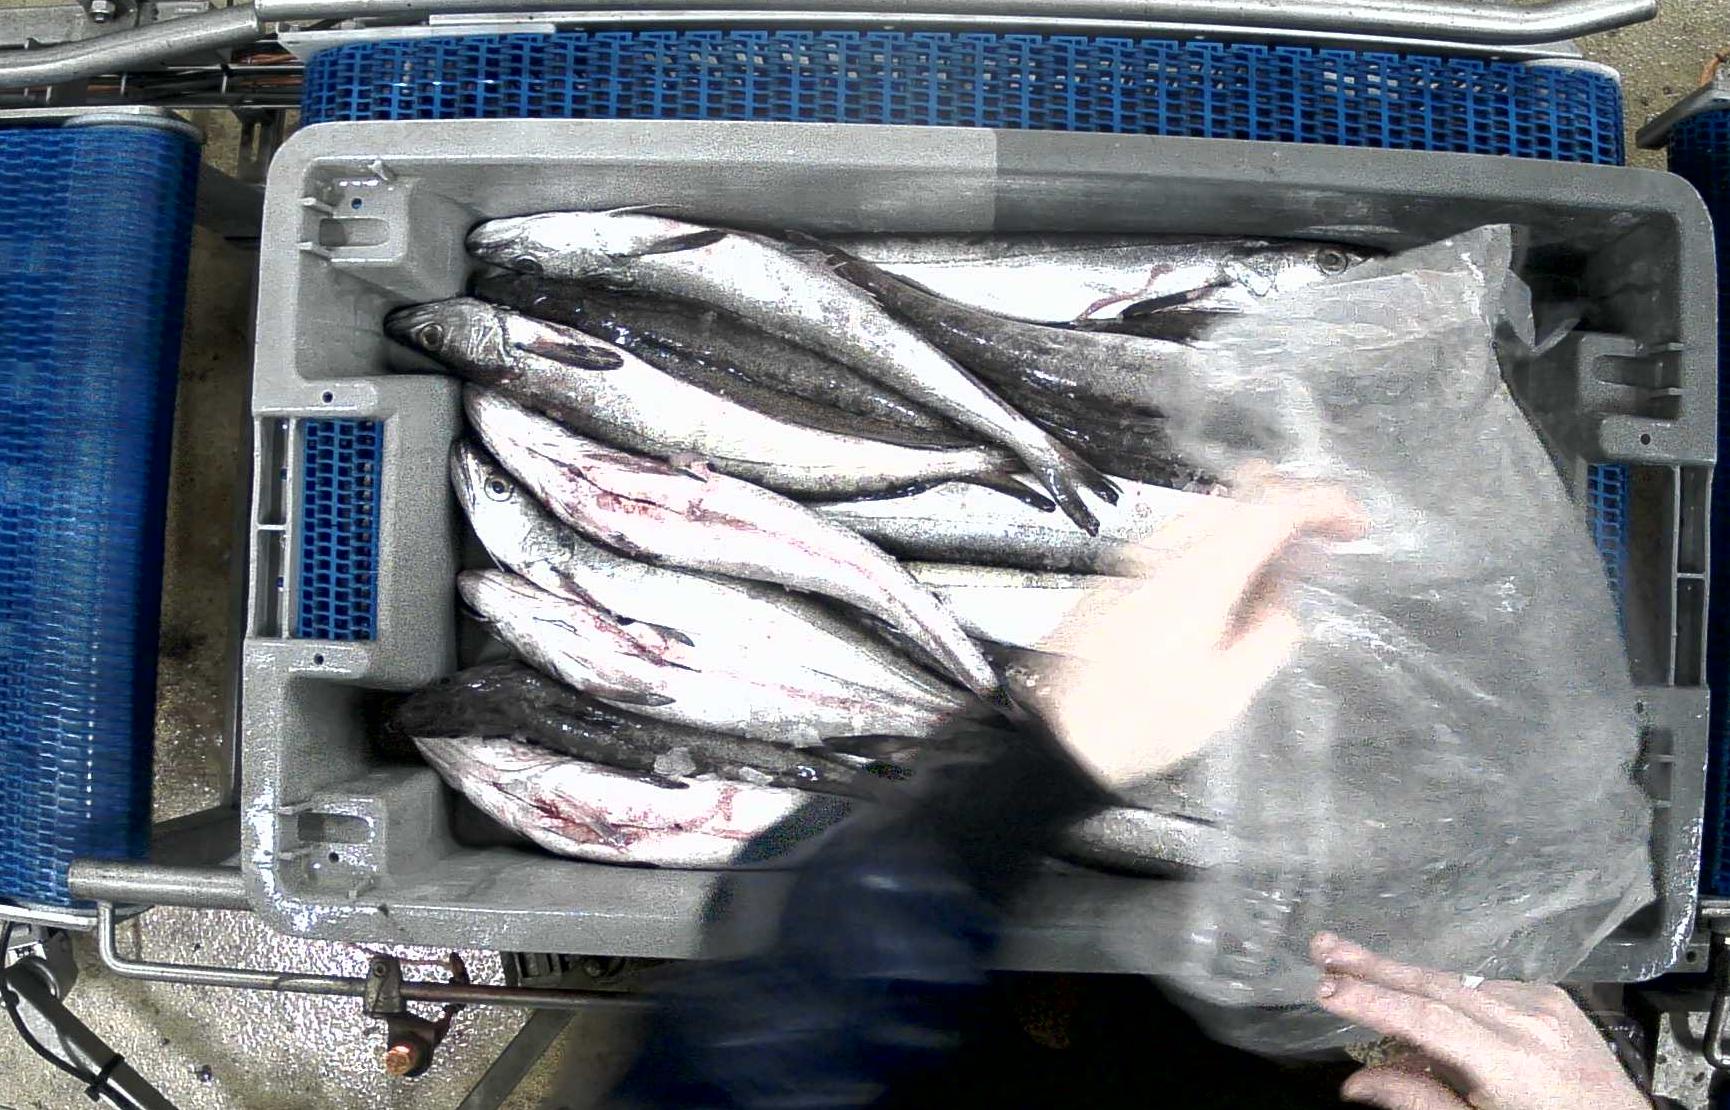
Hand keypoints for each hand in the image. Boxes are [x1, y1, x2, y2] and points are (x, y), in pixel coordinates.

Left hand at [1038, 476, 1364, 788]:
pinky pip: (1179, 542)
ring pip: (1208, 516)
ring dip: (1254, 532)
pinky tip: (1228, 596)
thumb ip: (1270, 634)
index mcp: (1199, 570)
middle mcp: (1163, 548)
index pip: (1272, 504)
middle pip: (1239, 495)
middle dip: (1291, 509)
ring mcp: (1133, 558)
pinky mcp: (1115, 577)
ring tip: (1280, 582)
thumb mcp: (1226, 692)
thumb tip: (1284, 596)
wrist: (1049, 735)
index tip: (1355, 526)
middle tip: (1322, 550)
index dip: (1324, 502)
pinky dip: (1218, 551)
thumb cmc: (1141, 720)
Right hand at [1310, 933, 1649, 1109]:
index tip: (1325, 986)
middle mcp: (1530, 1022)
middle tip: (1321, 946)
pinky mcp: (1554, 999)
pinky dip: (1447, 993)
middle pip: (1437, 986)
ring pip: (1457, 983)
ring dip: (1402, 976)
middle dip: (1374, 967)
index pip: (1428, 1021)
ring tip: (1347, 962)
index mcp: (1514, 1065)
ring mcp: (1545, 1004)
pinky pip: (1485, 989)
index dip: (1374, 1001)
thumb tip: (1352, 1083)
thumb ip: (1421, 1102)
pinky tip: (1416, 997)